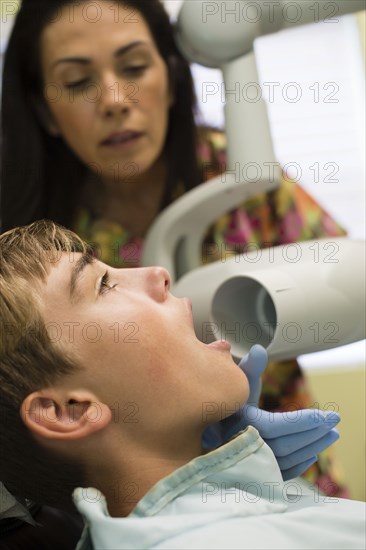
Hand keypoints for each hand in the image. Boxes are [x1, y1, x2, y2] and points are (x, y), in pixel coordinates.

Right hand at [202, 345, 339, 479]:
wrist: (198, 431)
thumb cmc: (221, 403)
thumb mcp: (234, 384)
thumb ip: (249, 367)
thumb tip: (259, 349)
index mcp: (239, 424)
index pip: (277, 426)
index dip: (304, 421)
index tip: (326, 415)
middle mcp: (242, 447)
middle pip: (286, 445)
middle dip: (314, 433)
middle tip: (334, 422)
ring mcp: (247, 465)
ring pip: (286, 460)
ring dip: (312, 447)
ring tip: (330, 435)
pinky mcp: (251, 475)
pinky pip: (279, 473)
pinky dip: (299, 465)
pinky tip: (311, 454)